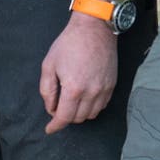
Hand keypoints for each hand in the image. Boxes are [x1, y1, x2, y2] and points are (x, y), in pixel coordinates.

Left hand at [39, 16, 117, 133]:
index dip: (55, 126)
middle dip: (65, 117)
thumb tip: (50, 108)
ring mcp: (104, 90)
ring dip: (79, 113)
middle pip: (78, 118)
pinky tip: (83, 98)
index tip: (49, 130)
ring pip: (91, 114)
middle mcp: (91, 93)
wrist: (94, 30)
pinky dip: (91, 107)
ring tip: (70, 102)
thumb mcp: (49, 65)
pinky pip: (101, 106)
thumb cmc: (68, 44)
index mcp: (73, 89)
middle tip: (57, 106)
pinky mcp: (112, 86)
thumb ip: (47, 90)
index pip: (64, 117)